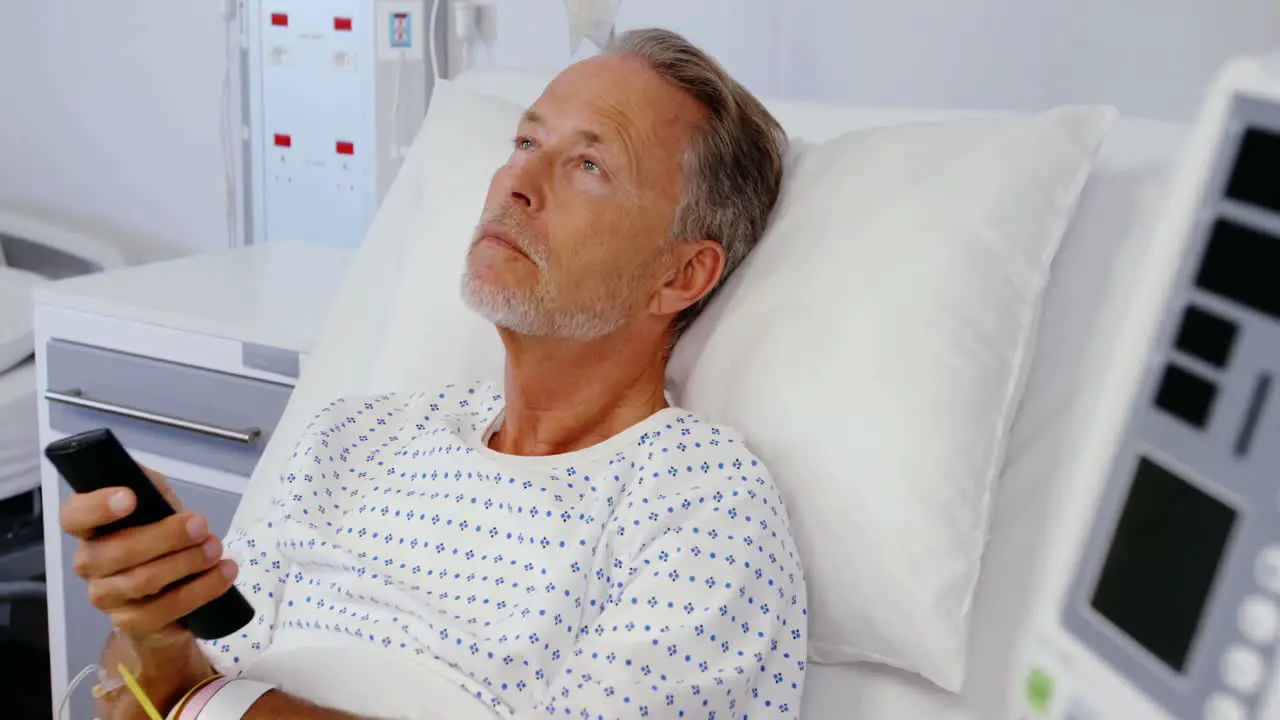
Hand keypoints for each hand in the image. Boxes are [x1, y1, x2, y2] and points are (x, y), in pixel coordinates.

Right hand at [60, 466, 238, 640]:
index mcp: (90, 530)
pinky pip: (165, 610)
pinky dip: (201, 590)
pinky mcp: (133, 623)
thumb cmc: (159, 540)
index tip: (129, 497)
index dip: (96, 507)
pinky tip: (223, 575)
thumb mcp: (156, 507)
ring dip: (187, 562)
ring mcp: (108, 597)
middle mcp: (90, 564)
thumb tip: (144, 476)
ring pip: (142, 581)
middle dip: (166, 537)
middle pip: (117, 552)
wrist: (169, 594)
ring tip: (216, 549)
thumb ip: (149, 487)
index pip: (74, 516)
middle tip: (201, 525)